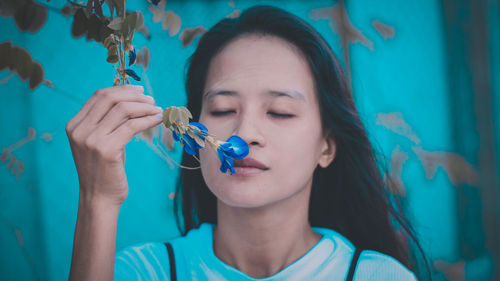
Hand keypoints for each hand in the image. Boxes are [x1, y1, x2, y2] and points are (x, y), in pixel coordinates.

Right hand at [66, 84, 162, 206]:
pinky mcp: (106, 149)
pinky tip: (157, 120)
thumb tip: (132, 101)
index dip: (121, 90)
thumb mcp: (100, 142)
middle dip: (134, 95)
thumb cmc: (104, 170)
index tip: (139, 91)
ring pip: (123, 110)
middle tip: (151, 99)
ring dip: (144, 107)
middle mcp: (80, 130)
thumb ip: (107, 123)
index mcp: (75, 125)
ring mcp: (91, 139)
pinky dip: (147, 119)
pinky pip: (132, 126)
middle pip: (110, 98)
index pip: (99, 96)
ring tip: (157, 109)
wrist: (99, 198)